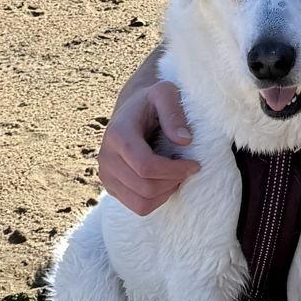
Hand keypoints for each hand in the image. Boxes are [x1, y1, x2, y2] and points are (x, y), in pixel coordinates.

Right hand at [97, 78, 198, 215]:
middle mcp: (106, 157)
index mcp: (118, 134)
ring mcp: (106, 175)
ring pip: (141, 202)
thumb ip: (174, 112)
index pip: (145, 166)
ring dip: (166, 192)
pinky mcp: (111, 186)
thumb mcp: (165, 93)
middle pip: (145, 187)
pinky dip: (157, 199)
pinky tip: (166, 181)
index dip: (174, 170)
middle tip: (189, 169)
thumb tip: (184, 141)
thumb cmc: (152, 101)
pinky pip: (137, 207)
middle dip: (173, 181)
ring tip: (177, 175)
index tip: (194, 164)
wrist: (132, 110)